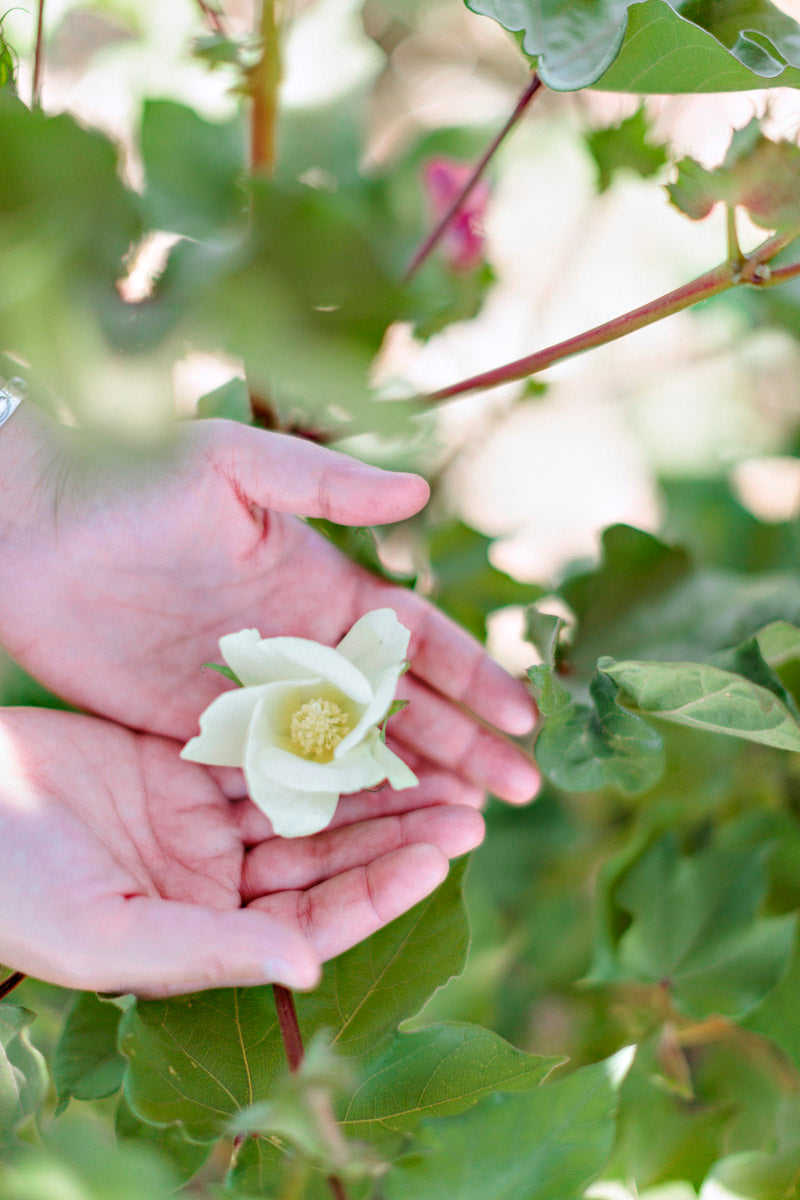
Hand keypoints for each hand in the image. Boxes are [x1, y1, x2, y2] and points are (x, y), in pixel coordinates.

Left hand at [0, 411, 537, 804]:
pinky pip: (287, 777)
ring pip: (355, 750)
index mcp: (324, 587)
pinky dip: (335, 806)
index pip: (418, 639)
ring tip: (470, 822)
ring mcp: (263, 697)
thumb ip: (323, 483)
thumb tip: (419, 493)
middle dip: (464, 744)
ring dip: (413, 783)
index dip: (474, 675)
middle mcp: (306, 648)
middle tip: (519, 791)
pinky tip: (373, 836)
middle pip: (403, 706)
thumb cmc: (132, 483)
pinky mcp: (212, 733)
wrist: (34, 532)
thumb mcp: (231, 467)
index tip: (523, 716)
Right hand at [0, 707, 483, 995]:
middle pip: (324, 858)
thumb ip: (207, 953)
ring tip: (443, 765)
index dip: (379, 890)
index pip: (313, 920)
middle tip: (470, 807)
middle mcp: (213, 881)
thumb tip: (307, 974)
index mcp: (203, 935)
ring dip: (369, 785)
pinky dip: (313, 735)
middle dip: (395, 834)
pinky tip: (368, 717)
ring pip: (305, 801)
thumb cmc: (12, 888)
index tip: (443, 857)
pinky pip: (263, 747)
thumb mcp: (105, 935)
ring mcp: (201, 820)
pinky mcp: (183, 762)